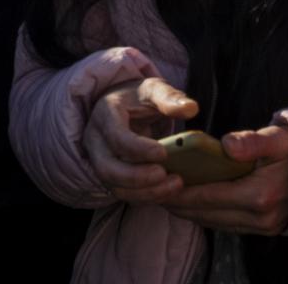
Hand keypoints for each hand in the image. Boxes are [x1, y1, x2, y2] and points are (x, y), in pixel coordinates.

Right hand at [81, 76, 197, 198]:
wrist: (125, 108)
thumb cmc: (139, 98)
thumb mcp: (154, 89)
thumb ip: (170, 98)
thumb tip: (191, 108)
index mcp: (106, 114)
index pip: (116, 136)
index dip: (138, 148)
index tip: (163, 153)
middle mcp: (97, 140)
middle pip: (107, 168)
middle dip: (137, 177)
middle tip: (165, 176)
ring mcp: (100, 161)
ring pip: (115, 186)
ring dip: (144, 191)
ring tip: (174, 186)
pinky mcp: (111, 176)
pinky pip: (124, 193)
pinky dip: (146, 196)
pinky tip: (168, 192)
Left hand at [162, 122, 287, 235]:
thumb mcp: (278, 138)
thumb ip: (252, 142)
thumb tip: (226, 145)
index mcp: (260, 195)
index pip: (209, 196)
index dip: (182, 192)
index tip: (160, 183)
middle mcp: (260, 217)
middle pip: (208, 214)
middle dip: (180, 204)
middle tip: (154, 192)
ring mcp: (263, 227)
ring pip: (215, 223)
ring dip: (191, 212)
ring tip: (168, 198)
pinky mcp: (265, 229)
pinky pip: (227, 225)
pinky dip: (208, 215)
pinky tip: (194, 204)